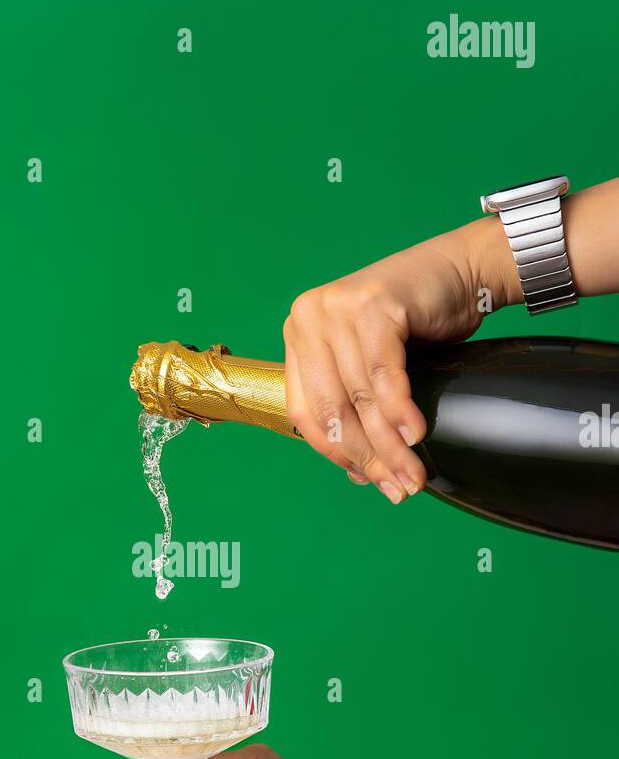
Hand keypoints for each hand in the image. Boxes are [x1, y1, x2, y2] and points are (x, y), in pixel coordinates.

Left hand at [283, 215, 520, 501]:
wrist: (460, 271)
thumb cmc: (418, 324)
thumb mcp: (374, 369)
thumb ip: (360, 412)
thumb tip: (362, 476)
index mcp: (299, 336)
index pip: (305, 412)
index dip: (337, 453)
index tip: (369, 481)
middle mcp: (307, 318)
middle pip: (331, 408)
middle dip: (368, 456)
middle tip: (399, 487)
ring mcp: (336, 307)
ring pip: (360, 397)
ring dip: (390, 443)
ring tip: (413, 474)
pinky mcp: (372, 304)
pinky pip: (383, 375)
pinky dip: (400, 411)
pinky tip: (416, 435)